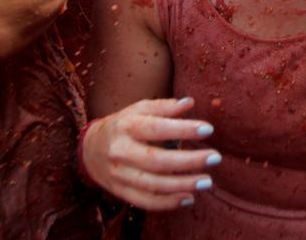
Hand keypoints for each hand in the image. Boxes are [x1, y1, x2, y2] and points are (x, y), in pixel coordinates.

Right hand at [80, 97, 221, 210]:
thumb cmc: (123, 125)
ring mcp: (119, 174)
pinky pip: (145, 201)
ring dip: (182, 185)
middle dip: (188, 161)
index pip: (156, 128)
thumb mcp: (138, 109)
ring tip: (207, 182)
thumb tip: (190, 102)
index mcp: (126, 126)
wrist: (90, 149)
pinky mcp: (120, 192)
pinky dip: (167, 203)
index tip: (208, 129)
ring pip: (152, 184)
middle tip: (215, 158)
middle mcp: (120, 151)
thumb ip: (164, 107)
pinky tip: (189, 198)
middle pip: (156, 160)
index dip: (182, 129)